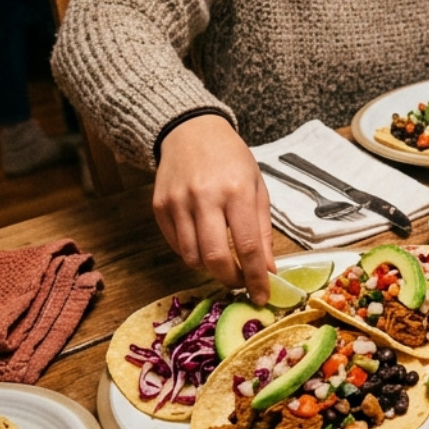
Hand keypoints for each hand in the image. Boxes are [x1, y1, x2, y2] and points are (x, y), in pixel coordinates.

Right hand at [152, 114, 276, 304]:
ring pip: (191, 256)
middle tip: (240, 282)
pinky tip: (203, 241)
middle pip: (214, 257)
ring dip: (209, 267)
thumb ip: (263, 231)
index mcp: (237, 191)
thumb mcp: (257, 188)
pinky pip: (175, 245)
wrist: (192, 132)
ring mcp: (178, 202)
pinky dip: (191, 252)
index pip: (248, 246)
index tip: (262, 296)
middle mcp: (205, 197)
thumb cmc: (231, 160)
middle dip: (230, 279)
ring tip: (222, 259)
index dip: (256, 277)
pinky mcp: (159, 206)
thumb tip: (268, 269)